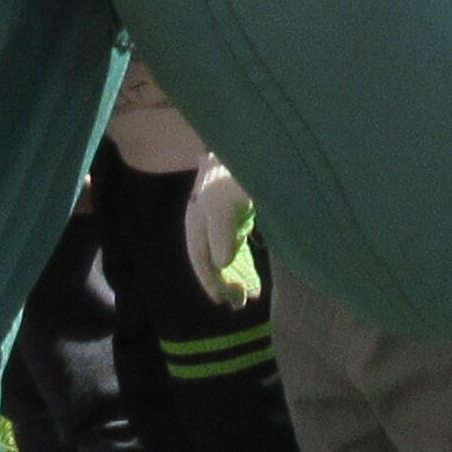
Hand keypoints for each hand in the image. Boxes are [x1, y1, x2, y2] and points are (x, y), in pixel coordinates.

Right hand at [177, 158, 251, 304]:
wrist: (249, 148)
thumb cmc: (232, 175)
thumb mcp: (224, 204)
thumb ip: (221, 234)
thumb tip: (220, 263)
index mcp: (198, 221)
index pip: (200, 258)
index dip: (210, 281)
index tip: (221, 300)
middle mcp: (206, 224)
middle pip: (212, 261)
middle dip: (225, 283)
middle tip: (241, 303)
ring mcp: (223, 221)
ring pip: (226, 257)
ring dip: (237, 277)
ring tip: (251, 297)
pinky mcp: (238, 217)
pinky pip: (238, 248)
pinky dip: (245, 264)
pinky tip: (254, 278)